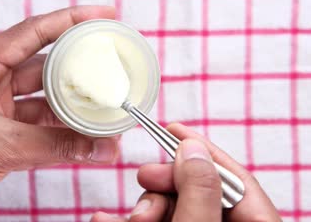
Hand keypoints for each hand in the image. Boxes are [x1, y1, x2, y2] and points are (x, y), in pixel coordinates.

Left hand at [0, 6, 119, 221]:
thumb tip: (102, 147)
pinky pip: (43, 127)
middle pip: (45, 66)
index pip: (33, 32)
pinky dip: (65, 133)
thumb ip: (54, 145)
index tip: (103, 16)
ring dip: (75, 107)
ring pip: (47, 100)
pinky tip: (89, 136)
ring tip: (107, 108)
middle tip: (112, 63)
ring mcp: (0, 109)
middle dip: (79, 67)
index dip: (70, 20)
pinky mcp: (6, 134)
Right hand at [91, 123, 280, 221]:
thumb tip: (191, 149)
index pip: (234, 178)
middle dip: (164, 183)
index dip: (202, 149)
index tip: (173, 128)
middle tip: (144, 177)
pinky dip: (129, 221)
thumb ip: (199, 193)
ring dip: (142, 208)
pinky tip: (106, 219)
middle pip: (197, 190)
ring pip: (171, 208)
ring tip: (127, 219)